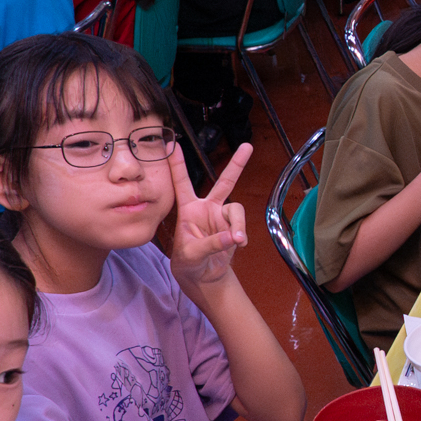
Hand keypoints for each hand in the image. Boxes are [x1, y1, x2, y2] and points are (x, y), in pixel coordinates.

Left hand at [167, 143, 250, 290]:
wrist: (202, 276)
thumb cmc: (188, 263)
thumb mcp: (191, 254)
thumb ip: (211, 244)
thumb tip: (233, 236)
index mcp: (188, 209)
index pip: (182, 182)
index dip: (177, 164)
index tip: (172, 144)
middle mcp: (207, 208)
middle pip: (225, 182)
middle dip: (237, 164)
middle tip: (248, 146)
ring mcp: (222, 217)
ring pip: (236, 209)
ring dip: (237, 224)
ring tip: (237, 240)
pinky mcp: (233, 228)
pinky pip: (241, 226)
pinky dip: (240, 235)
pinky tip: (237, 244)